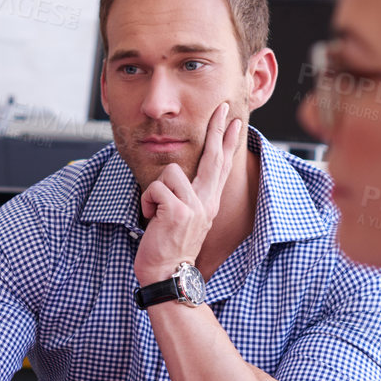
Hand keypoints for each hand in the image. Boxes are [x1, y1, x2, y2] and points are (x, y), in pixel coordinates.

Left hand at [134, 102, 242, 283]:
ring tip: (157, 213)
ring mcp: (195, 206)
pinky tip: (152, 219)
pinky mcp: (179, 210)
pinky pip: (156, 188)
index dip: (227, 141)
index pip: (221, 165)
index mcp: (208, 202)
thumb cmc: (168, 247)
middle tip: (221, 106)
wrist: (167, 274)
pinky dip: (147, 202)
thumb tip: (176, 178)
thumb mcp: (183, 218)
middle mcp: (206, 201)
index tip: (233, 120)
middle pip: (213, 157)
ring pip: (170, 173)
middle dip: (216, 129)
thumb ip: (186, 197)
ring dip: (155, 192)